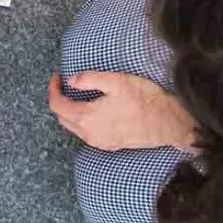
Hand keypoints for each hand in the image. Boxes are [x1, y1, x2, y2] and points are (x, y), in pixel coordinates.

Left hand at [48, 71, 196, 152]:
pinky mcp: (111, 145)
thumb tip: (71, 80)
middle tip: (65, 84)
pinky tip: (94, 109)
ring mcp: (101, 142)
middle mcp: (91, 134)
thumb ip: (89, 79)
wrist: (168, 123)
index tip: (57, 76)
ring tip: (78, 94)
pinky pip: (88, 134)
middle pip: (63, 119)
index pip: (58, 106)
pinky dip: (83, 121)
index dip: (53, 89)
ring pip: (75, 127)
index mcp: (88, 118)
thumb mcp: (116, 81)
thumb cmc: (145, 100)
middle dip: (60, 101)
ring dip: (71, 112)